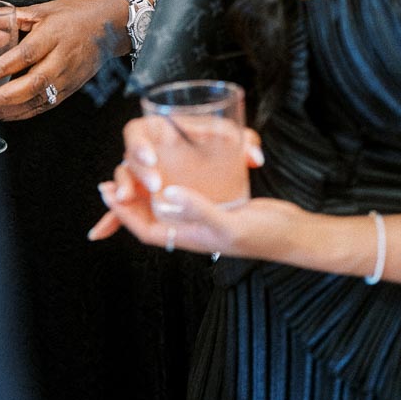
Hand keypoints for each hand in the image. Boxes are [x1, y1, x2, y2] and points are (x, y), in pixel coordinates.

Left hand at [0, 0, 128, 121]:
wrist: (110, 26)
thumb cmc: (74, 15)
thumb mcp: (40, 10)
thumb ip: (4, 16)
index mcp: (54, 34)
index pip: (26, 54)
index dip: (3, 67)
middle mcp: (62, 58)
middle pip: (33, 83)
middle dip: (4, 98)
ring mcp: (68, 77)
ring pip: (39, 99)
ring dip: (10, 110)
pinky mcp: (70, 90)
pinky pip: (45, 106)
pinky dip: (23, 114)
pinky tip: (4, 115)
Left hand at [88, 116, 263, 241]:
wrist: (293, 232)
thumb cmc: (264, 236)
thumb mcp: (229, 224)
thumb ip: (198, 210)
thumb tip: (165, 194)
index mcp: (187, 238)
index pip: (144, 227)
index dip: (120, 212)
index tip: (107, 191)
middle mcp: (189, 226)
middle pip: (150, 211)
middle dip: (132, 195)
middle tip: (119, 176)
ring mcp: (201, 211)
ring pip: (165, 199)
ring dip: (150, 186)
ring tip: (139, 167)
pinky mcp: (214, 198)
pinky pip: (185, 188)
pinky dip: (176, 177)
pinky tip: (174, 162)